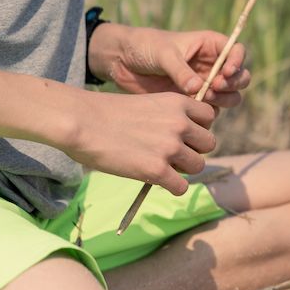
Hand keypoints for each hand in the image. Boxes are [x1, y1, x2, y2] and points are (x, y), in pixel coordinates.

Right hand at [62, 89, 216, 195]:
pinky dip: (173, 187)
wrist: (81, 121)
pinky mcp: (157, 169)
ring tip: (164, 168)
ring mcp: (171, 147)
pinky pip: (181, 186)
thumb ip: (168, 117)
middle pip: (208, 144)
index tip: (183, 134)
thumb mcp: (147, 104)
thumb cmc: (106, 113)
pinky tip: (159, 182)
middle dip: (193, 150)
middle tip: (173, 155)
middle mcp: (180, 123)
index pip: (209, 117)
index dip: (197, 127)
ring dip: (184, 170)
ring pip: (198, 166)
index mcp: (178, 103)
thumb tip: (182, 139)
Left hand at [90, 24, 250, 108]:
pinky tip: (194, 108)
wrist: (121, 61)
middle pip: (239, 76)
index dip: (237, 62)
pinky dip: (208, 111)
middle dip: (233, 84)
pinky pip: (210, 109)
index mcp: (209, 45)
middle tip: (215, 87)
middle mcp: (211, 64)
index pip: (237, 51)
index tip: (226, 72)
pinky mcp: (192, 99)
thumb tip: (198, 89)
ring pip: (229, 95)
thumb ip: (181, 71)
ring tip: (204, 97)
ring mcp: (204, 83)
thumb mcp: (164, 54)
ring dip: (224, 99)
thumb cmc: (144, 46)